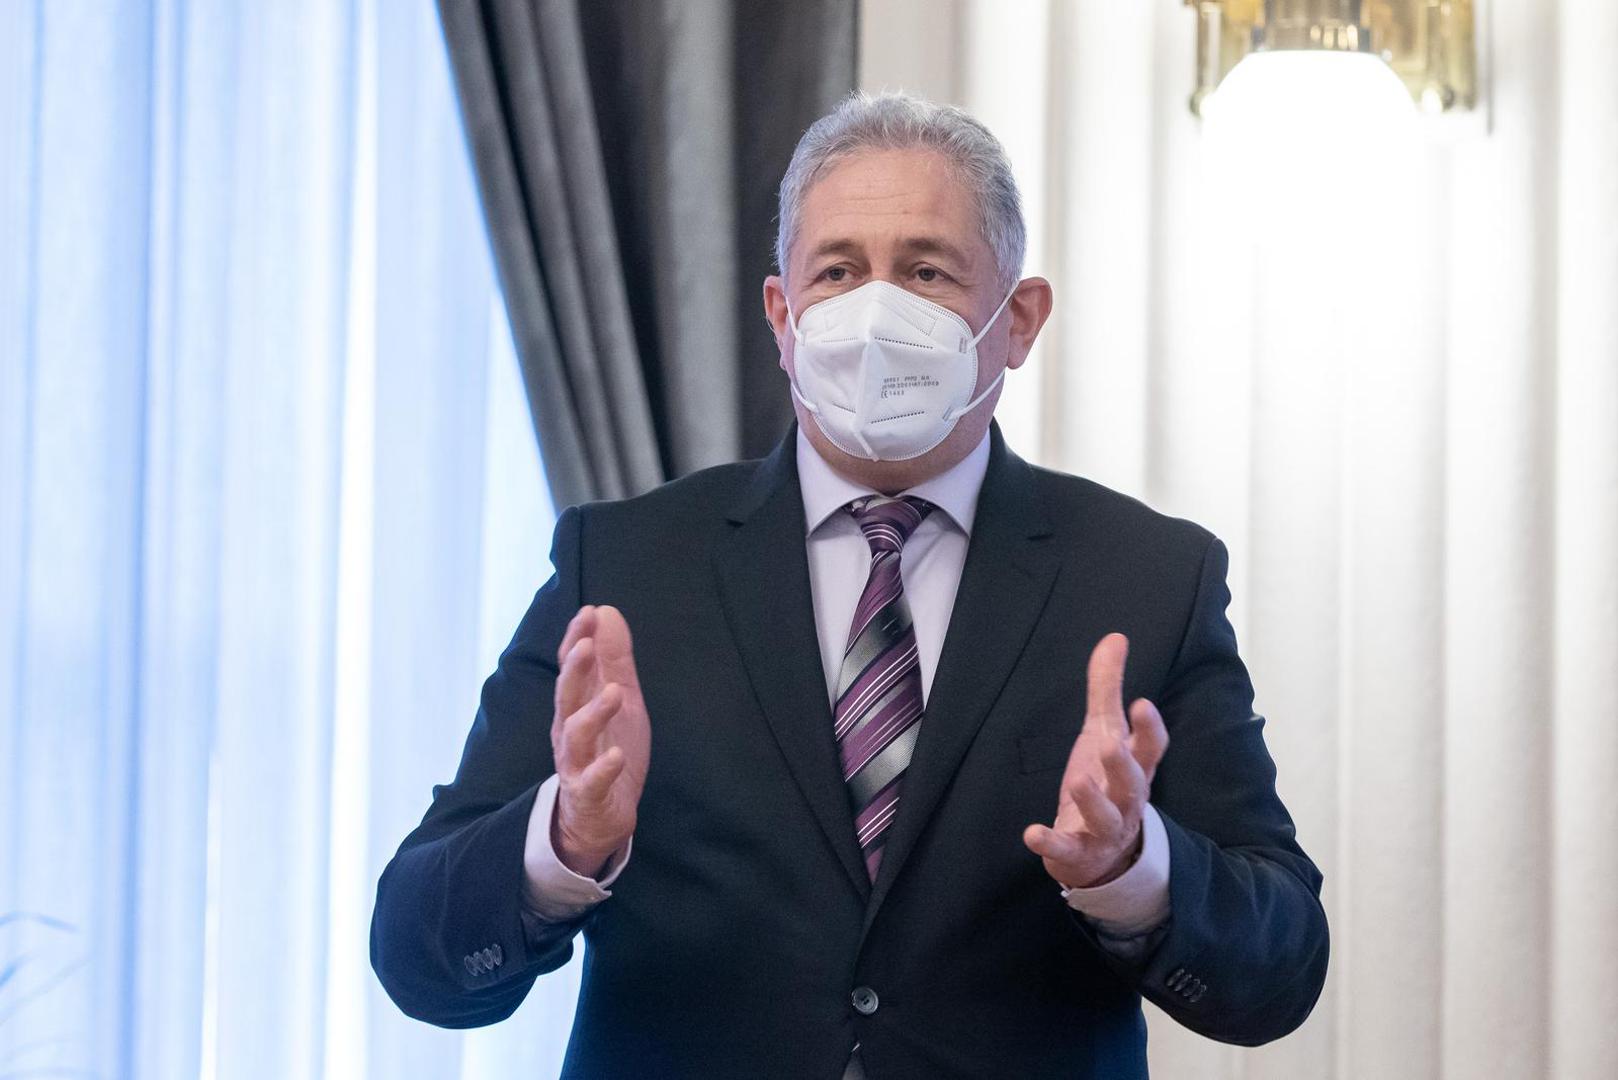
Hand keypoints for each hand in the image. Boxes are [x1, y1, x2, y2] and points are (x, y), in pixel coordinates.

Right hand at [550, 605, 650, 877]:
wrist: (599, 816)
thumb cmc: (607, 749)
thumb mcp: (618, 700)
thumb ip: (613, 659)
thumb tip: (606, 611)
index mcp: (576, 704)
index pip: (572, 667)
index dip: (578, 639)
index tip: (589, 612)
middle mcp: (569, 730)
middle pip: (567, 695)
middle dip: (575, 669)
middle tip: (586, 643)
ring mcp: (576, 763)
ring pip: (576, 736)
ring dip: (593, 713)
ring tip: (614, 693)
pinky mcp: (588, 794)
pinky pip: (592, 781)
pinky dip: (603, 769)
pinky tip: (617, 756)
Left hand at [1022, 632, 1169, 888]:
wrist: (1102, 851)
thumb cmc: (1106, 781)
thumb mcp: (1104, 732)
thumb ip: (1108, 688)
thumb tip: (1115, 637)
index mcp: (1135, 768)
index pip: (1151, 749)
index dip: (1150, 729)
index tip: (1143, 704)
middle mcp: (1125, 801)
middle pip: (1133, 785)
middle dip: (1123, 766)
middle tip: (1111, 744)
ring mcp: (1103, 830)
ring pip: (1105, 818)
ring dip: (1092, 800)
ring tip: (1078, 780)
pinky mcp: (1077, 853)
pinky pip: (1067, 850)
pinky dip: (1051, 844)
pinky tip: (1032, 833)